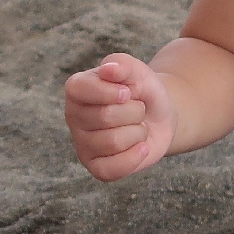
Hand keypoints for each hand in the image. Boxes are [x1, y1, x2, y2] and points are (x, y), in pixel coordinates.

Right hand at [64, 53, 175, 181]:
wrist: (159, 116)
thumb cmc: (143, 91)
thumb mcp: (138, 71)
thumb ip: (123, 64)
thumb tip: (108, 69)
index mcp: (77, 89)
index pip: (82, 90)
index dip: (113, 92)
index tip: (129, 92)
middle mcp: (73, 116)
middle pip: (106, 117)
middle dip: (135, 111)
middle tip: (137, 109)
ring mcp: (82, 144)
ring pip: (113, 141)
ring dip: (138, 132)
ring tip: (137, 126)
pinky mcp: (96, 167)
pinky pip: (112, 169)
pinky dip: (134, 157)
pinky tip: (141, 146)